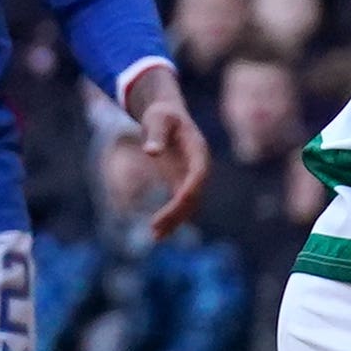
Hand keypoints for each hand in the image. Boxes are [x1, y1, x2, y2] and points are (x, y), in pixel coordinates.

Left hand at [130, 78, 211, 233]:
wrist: (165, 115)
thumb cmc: (161, 115)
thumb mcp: (157, 119)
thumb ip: (155, 135)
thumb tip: (151, 152)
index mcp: (198, 151)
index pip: (199, 175)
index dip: (190, 190)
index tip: (176, 204)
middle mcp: (199, 167)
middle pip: (194, 195)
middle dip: (177, 212)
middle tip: (155, 227)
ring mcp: (191, 177)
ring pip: (189, 205)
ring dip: (174, 221)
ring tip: (156, 236)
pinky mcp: (181, 183)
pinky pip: (180, 205)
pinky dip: (171, 218)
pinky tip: (157, 233)